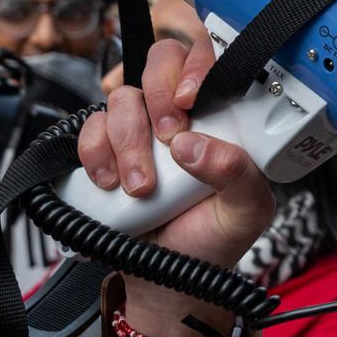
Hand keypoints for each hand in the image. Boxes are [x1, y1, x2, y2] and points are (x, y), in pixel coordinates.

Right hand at [75, 38, 275, 298]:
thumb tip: (192, 145)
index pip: (209, 57)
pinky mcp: (104, 148)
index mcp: (221, 115)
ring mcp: (139, 127)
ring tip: (141, 188)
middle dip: (158, 97)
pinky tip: (110, 184)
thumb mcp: (247, 211)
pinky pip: (89, 127)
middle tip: (168, 141)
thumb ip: (238, 174)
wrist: (169, 279)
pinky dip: (95, 153)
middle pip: (160, 61)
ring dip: (128, 142)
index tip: (189, 100)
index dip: (195, 63)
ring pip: (122, 98)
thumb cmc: (214, 238)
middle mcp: (179, 113)